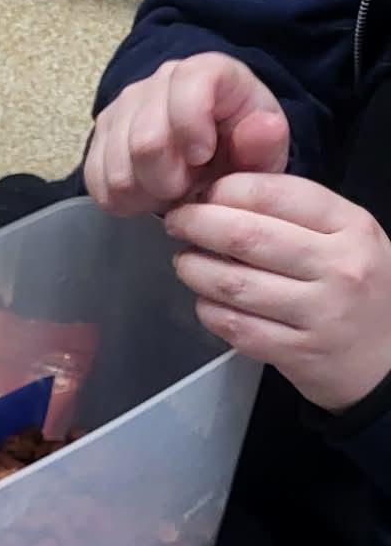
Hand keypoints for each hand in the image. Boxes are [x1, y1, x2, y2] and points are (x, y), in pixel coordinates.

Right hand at [85, 53, 289, 215]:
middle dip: (169, 181)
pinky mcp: (98, 137)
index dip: (192, 129)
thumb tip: (263, 127)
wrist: (207, 149)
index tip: (203, 158)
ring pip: (118, 170)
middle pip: (146, 142)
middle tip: (187, 189)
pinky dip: (122, 201)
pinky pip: (97, 182)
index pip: (187, 88)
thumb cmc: (237, 147)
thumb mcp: (265, 149)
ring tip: (169, 192)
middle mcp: (156, 82)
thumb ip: (266, 143)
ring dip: (145, 195)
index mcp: (205, 71)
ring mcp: (121, 109)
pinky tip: (145, 195)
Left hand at [164, 173, 390, 410]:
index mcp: (352, 227)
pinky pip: (236, 326)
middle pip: (248, 237)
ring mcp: (319, 313)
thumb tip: (226, 195)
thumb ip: (299, 215)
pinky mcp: (297, 352)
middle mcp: (339, 267)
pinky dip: (209, 310)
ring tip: (184, 261)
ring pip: (235, 284)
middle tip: (176, 224)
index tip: (203, 193)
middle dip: (199, 225)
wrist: (389, 355)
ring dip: (196, 269)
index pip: (280, 194)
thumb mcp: (348, 238)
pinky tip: (203, 300)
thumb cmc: (359, 287)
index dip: (229, 190)